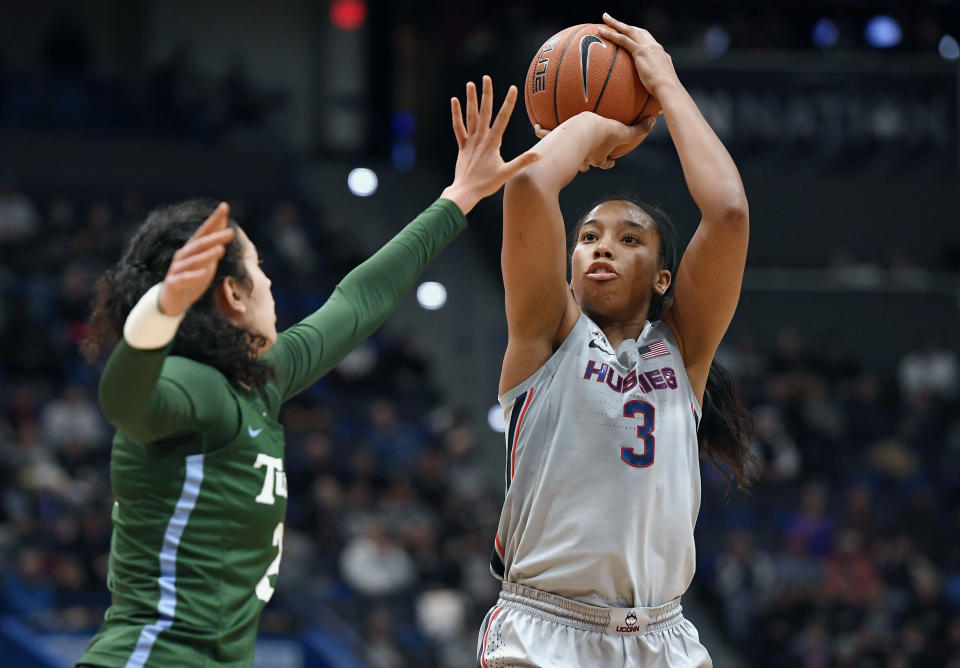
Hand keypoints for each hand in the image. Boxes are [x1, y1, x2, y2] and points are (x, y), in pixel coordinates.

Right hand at [158, 203, 234, 316]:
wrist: (172, 300)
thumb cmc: (191, 277)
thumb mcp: (205, 260)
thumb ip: (213, 244)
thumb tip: (226, 225)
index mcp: (192, 249)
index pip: (204, 231)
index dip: (214, 219)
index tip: (224, 207)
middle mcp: (183, 256)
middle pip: (200, 245)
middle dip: (215, 238)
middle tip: (231, 233)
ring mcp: (177, 269)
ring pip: (193, 261)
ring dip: (207, 255)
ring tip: (221, 250)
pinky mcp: (173, 284)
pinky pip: (184, 279)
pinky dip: (194, 275)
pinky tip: (205, 273)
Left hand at [441, 75, 539, 214]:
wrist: (465, 191)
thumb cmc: (486, 184)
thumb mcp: (507, 173)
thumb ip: (523, 161)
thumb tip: (540, 155)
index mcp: (492, 142)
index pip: (502, 118)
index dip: (508, 102)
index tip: (512, 88)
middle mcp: (480, 138)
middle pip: (484, 112)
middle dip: (487, 94)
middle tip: (486, 77)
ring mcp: (470, 141)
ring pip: (470, 116)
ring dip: (470, 99)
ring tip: (471, 84)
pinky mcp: (462, 146)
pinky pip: (458, 127)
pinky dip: (456, 114)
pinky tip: (455, 101)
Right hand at [535, 113, 656, 171]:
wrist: (573, 137)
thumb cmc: (597, 135)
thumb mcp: (620, 130)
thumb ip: (638, 129)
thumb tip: (654, 121)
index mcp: (596, 157)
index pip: (605, 162)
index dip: (608, 162)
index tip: (610, 160)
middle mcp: (581, 158)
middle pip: (584, 162)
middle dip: (585, 160)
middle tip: (585, 153)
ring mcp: (566, 153)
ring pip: (563, 152)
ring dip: (561, 147)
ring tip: (558, 139)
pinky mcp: (551, 145)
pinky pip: (546, 138)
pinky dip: (541, 133)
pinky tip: (536, 125)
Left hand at [598, 13, 678, 99]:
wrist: (669, 90)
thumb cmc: (667, 97)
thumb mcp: (661, 95)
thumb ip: (656, 99)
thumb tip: (656, 114)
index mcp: (661, 56)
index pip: (649, 43)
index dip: (640, 38)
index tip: (632, 36)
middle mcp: (656, 48)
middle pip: (639, 31)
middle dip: (627, 25)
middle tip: (615, 21)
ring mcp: (649, 47)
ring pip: (630, 30)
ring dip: (616, 23)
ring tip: (605, 18)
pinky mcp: (641, 51)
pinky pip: (623, 40)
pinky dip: (612, 34)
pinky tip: (600, 32)